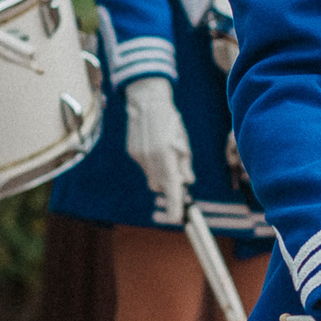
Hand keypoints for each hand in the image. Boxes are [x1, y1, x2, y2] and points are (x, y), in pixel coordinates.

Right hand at [123, 76, 192, 213]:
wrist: (147, 101)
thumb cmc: (170, 121)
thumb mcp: (183, 142)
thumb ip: (184, 164)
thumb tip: (187, 182)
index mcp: (166, 156)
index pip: (171, 187)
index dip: (175, 205)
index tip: (177, 219)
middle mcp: (150, 159)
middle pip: (159, 186)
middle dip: (169, 185)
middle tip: (178, 175)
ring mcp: (139, 157)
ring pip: (151, 176)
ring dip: (160, 173)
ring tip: (167, 153)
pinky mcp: (132, 152)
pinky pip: (145, 165)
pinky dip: (152, 163)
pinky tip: (156, 147)